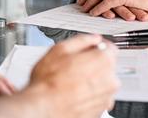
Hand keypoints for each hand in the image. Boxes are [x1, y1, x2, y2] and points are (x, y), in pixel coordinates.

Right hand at [0, 35, 118, 117]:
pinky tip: (65, 90)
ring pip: (98, 81)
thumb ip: (80, 39)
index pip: (107, 47)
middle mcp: (108, 80)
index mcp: (101, 61)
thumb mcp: (58, 48)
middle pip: (103, 64)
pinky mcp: (96, 110)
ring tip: (62, 78)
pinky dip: (83, 92)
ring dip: (85, 78)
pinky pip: (93, 95)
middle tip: (66, 64)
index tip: (80, 49)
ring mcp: (103, 97)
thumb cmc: (44, 80)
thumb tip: (94, 37)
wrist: (40, 109)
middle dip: (88, 62)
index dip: (91, 46)